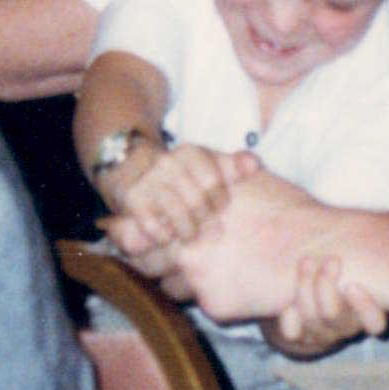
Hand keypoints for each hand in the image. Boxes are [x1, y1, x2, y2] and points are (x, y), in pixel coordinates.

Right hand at [105, 140, 231, 250]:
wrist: (134, 171)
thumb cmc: (183, 174)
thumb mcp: (208, 164)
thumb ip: (233, 166)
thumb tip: (255, 164)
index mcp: (189, 152)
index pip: (213, 181)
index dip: (220, 201)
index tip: (219, 208)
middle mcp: (167, 162)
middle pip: (197, 201)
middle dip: (206, 221)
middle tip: (210, 230)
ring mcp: (148, 181)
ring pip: (178, 216)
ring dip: (188, 232)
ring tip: (191, 236)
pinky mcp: (133, 199)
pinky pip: (155, 227)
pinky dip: (164, 237)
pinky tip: (169, 235)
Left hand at [144, 154, 327, 324]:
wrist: (319, 248)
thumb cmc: (285, 209)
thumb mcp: (243, 179)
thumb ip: (207, 174)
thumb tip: (172, 163)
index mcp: (188, 216)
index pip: (135, 233)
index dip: (132, 235)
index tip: (135, 234)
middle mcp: (186, 249)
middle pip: (145, 263)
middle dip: (152, 260)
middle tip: (170, 255)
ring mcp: (199, 280)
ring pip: (170, 287)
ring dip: (183, 280)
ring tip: (210, 269)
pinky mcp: (216, 306)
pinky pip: (200, 302)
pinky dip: (214, 294)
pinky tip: (236, 282)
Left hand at [265, 253, 388, 358]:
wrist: (302, 293)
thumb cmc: (333, 267)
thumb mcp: (350, 258)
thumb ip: (361, 244)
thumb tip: (369, 217)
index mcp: (362, 312)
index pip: (375, 324)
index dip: (366, 310)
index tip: (352, 285)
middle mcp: (343, 327)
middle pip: (336, 318)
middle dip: (327, 287)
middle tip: (326, 260)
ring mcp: (319, 334)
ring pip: (314, 321)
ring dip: (306, 290)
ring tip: (306, 263)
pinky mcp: (297, 336)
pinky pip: (292, 333)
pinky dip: (289, 317)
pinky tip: (286, 301)